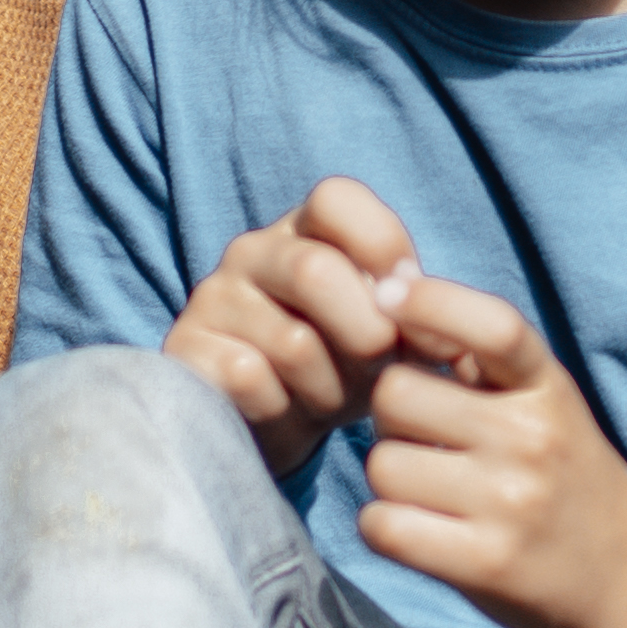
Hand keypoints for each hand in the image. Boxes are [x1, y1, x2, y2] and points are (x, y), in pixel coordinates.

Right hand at [165, 176, 420, 474]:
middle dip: (367, 334)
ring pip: (291, 342)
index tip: (408, 297)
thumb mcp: (390, 334)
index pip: (336, 198)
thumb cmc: (344, 367)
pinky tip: (288, 411)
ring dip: (332, 388)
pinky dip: (286, 409)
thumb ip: (418, 317)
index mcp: (305, 229)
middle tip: (380, 366)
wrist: (273, 428)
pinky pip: (250, 379)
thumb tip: (442, 331)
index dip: (383, 246)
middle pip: (315, 272)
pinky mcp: (185, 352)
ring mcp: (212, 299)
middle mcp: (251, 252)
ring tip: (331, 396)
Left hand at [355, 273, 626, 627]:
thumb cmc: (564, 477)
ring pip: (383, 464)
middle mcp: (532, 439)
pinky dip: (384, 528)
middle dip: (391, 416)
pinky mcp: (485, 563)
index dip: (431, 301)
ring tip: (428, 490)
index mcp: (547, 389)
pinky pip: (383, 525)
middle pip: (397, 395)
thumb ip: (476, 356)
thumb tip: (392, 288)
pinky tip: (414, 528)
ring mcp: (509, 502)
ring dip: (388, 480)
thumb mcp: (543, 404)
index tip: (389, 295)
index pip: (493, 324)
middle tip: (421, 439)